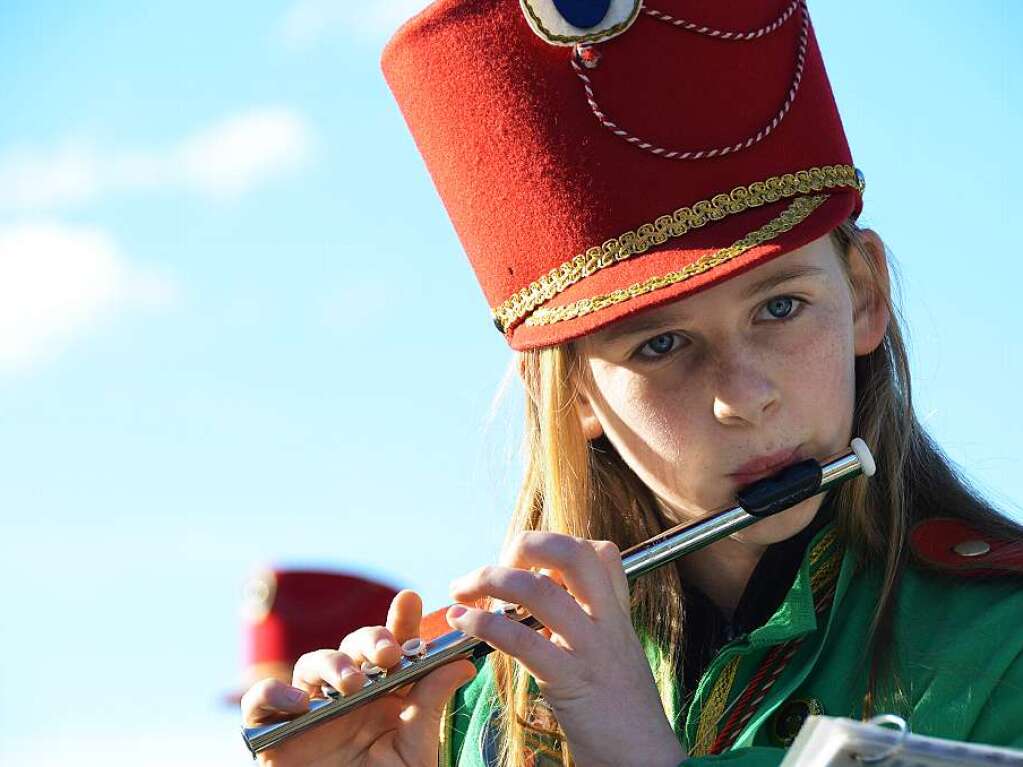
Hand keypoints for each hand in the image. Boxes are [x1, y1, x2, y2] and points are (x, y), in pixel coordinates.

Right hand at [241, 589, 475, 766]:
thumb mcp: (413, 752)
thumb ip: (429, 708)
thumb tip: (463, 664)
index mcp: (384, 693)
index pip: (393, 646)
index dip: (400, 619)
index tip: (410, 600)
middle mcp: (347, 693)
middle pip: (355, 645)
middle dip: (372, 640)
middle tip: (389, 654)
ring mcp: (310, 707)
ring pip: (313, 662)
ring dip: (333, 664)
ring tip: (351, 684)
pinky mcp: (273, 728)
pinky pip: (261, 698)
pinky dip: (275, 692)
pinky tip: (299, 703)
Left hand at [448, 533, 684, 766]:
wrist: (645, 763)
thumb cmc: (623, 717)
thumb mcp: (615, 658)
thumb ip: (590, 626)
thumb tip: (548, 604)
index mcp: (617, 616)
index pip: (600, 552)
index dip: (558, 546)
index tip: (527, 562)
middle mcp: (607, 624)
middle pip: (571, 554)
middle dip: (526, 546)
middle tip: (497, 563)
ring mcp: (590, 649)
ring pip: (538, 590)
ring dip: (489, 580)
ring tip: (461, 591)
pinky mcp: (570, 681)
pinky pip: (522, 639)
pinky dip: (484, 623)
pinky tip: (463, 623)